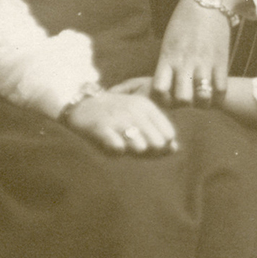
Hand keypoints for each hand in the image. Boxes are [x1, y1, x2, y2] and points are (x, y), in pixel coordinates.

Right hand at [64, 88, 178, 154]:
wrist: (80, 105)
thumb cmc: (114, 116)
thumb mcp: (138, 119)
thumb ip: (157, 133)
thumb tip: (175, 148)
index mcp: (146, 106)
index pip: (168, 134)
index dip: (162, 147)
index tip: (148, 146)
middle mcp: (135, 110)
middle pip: (157, 144)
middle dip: (149, 152)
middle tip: (134, 148)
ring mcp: (118, 117)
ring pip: (141, 147)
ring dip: (132, 152)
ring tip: (122, 145)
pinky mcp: (101, 127)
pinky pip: (118, 148)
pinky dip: (115, 152)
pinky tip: (109, 145)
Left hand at [153, 0, 232, 106]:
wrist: (208, 0)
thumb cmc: (185, 20)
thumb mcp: (169, 41)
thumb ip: (167, 63)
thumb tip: (165, 86)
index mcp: (168, 57)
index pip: (159, 90)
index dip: (163, 101)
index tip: (168, 98)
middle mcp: (185, 62)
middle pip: (182, 99)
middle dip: (184, 105)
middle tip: (187, 101)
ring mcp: (204, 62)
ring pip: (202, 98)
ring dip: (202, 103)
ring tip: (202, 99)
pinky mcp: (221, 60)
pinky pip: (221, 89)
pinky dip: (218, 95)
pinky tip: (216, 92)